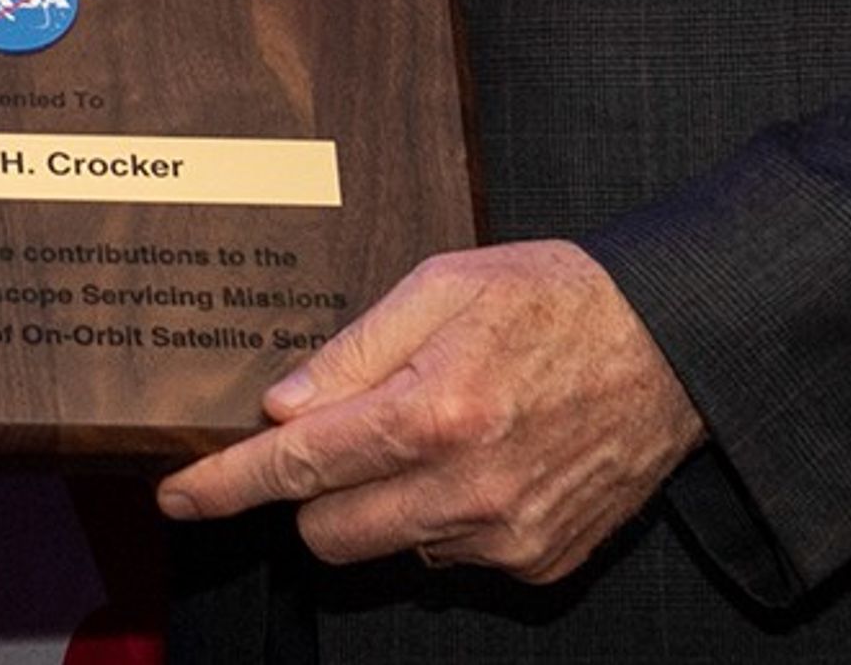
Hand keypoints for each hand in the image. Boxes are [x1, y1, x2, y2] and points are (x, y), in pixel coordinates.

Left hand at [155, 241, 703, 583]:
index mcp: (435, 412)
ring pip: (391, 548)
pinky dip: (446, 516)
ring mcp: (506, 538)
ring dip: (386, 502)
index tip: (179, 495)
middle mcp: (468, 489)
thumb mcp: (441, 285)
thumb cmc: (553, 299)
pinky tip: (486, 458)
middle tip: (347, 432)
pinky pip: (453, 556)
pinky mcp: (540, 563)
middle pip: (329, 534)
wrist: (671, 345)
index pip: (301, 465)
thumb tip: (282, 406)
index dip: (228, 483)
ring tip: (442, 429)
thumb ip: (353, 350)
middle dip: (315, 491)